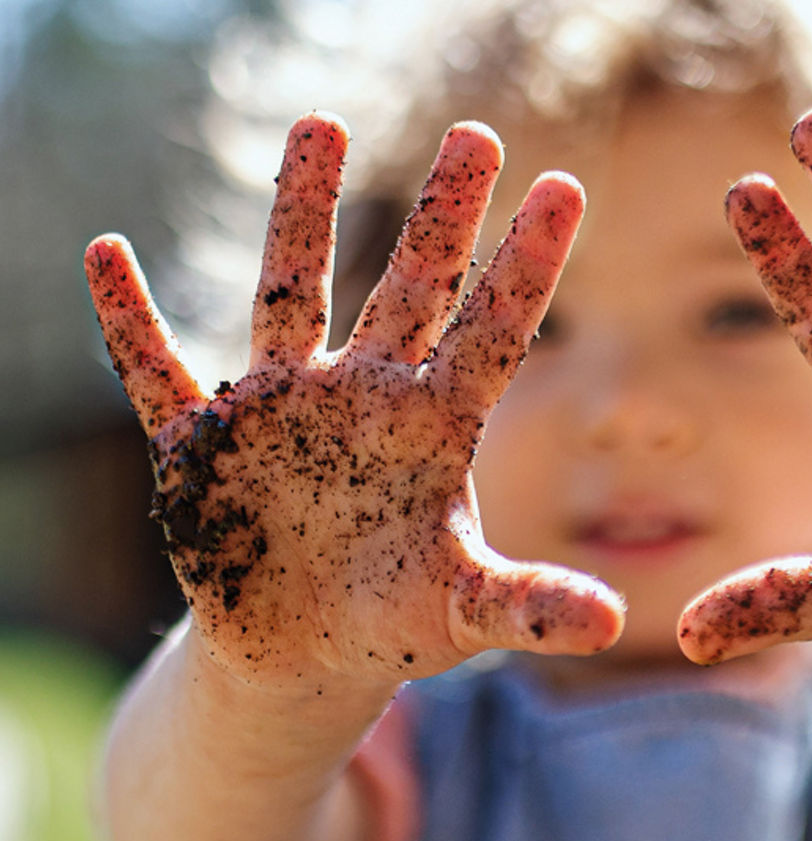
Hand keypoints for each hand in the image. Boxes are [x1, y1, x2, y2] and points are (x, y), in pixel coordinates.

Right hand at [85, 113, 621, 689]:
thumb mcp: (463, 613)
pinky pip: (158, 374)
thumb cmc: (394, 621)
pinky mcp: (202, 446)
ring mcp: (282, 410)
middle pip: (410, 287)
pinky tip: (105, 257)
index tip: (565, 188)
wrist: (302, 654)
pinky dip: (130, 325)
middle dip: (442, 215)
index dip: (525, 266)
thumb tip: (613, 624)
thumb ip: (527, 606)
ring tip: (322, 123)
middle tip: (478, 135)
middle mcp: (365, 397)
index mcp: (435, 427)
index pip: (492, 333)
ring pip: (291, 294)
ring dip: (301, 213)